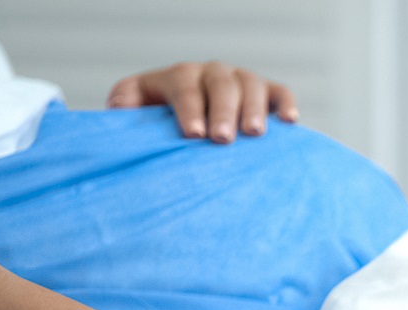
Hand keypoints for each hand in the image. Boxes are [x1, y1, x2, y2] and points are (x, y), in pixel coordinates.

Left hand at [106, 62, 298, 142]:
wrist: (193, 126)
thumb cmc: (164, 126)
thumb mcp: (138, 112)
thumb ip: (126, 108)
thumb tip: (117, 109)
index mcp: (179, 77)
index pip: (184, 86)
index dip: (189, 109)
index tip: (193, 135)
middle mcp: (211, 73)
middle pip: (220, 85)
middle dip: (222, 112)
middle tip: (222, 139)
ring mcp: (241, 80)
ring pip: (250, 86)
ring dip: (253, 109)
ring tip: (254, 134)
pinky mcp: (267, 93)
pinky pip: (280, 92)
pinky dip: (286, 104)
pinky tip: (290, 122)